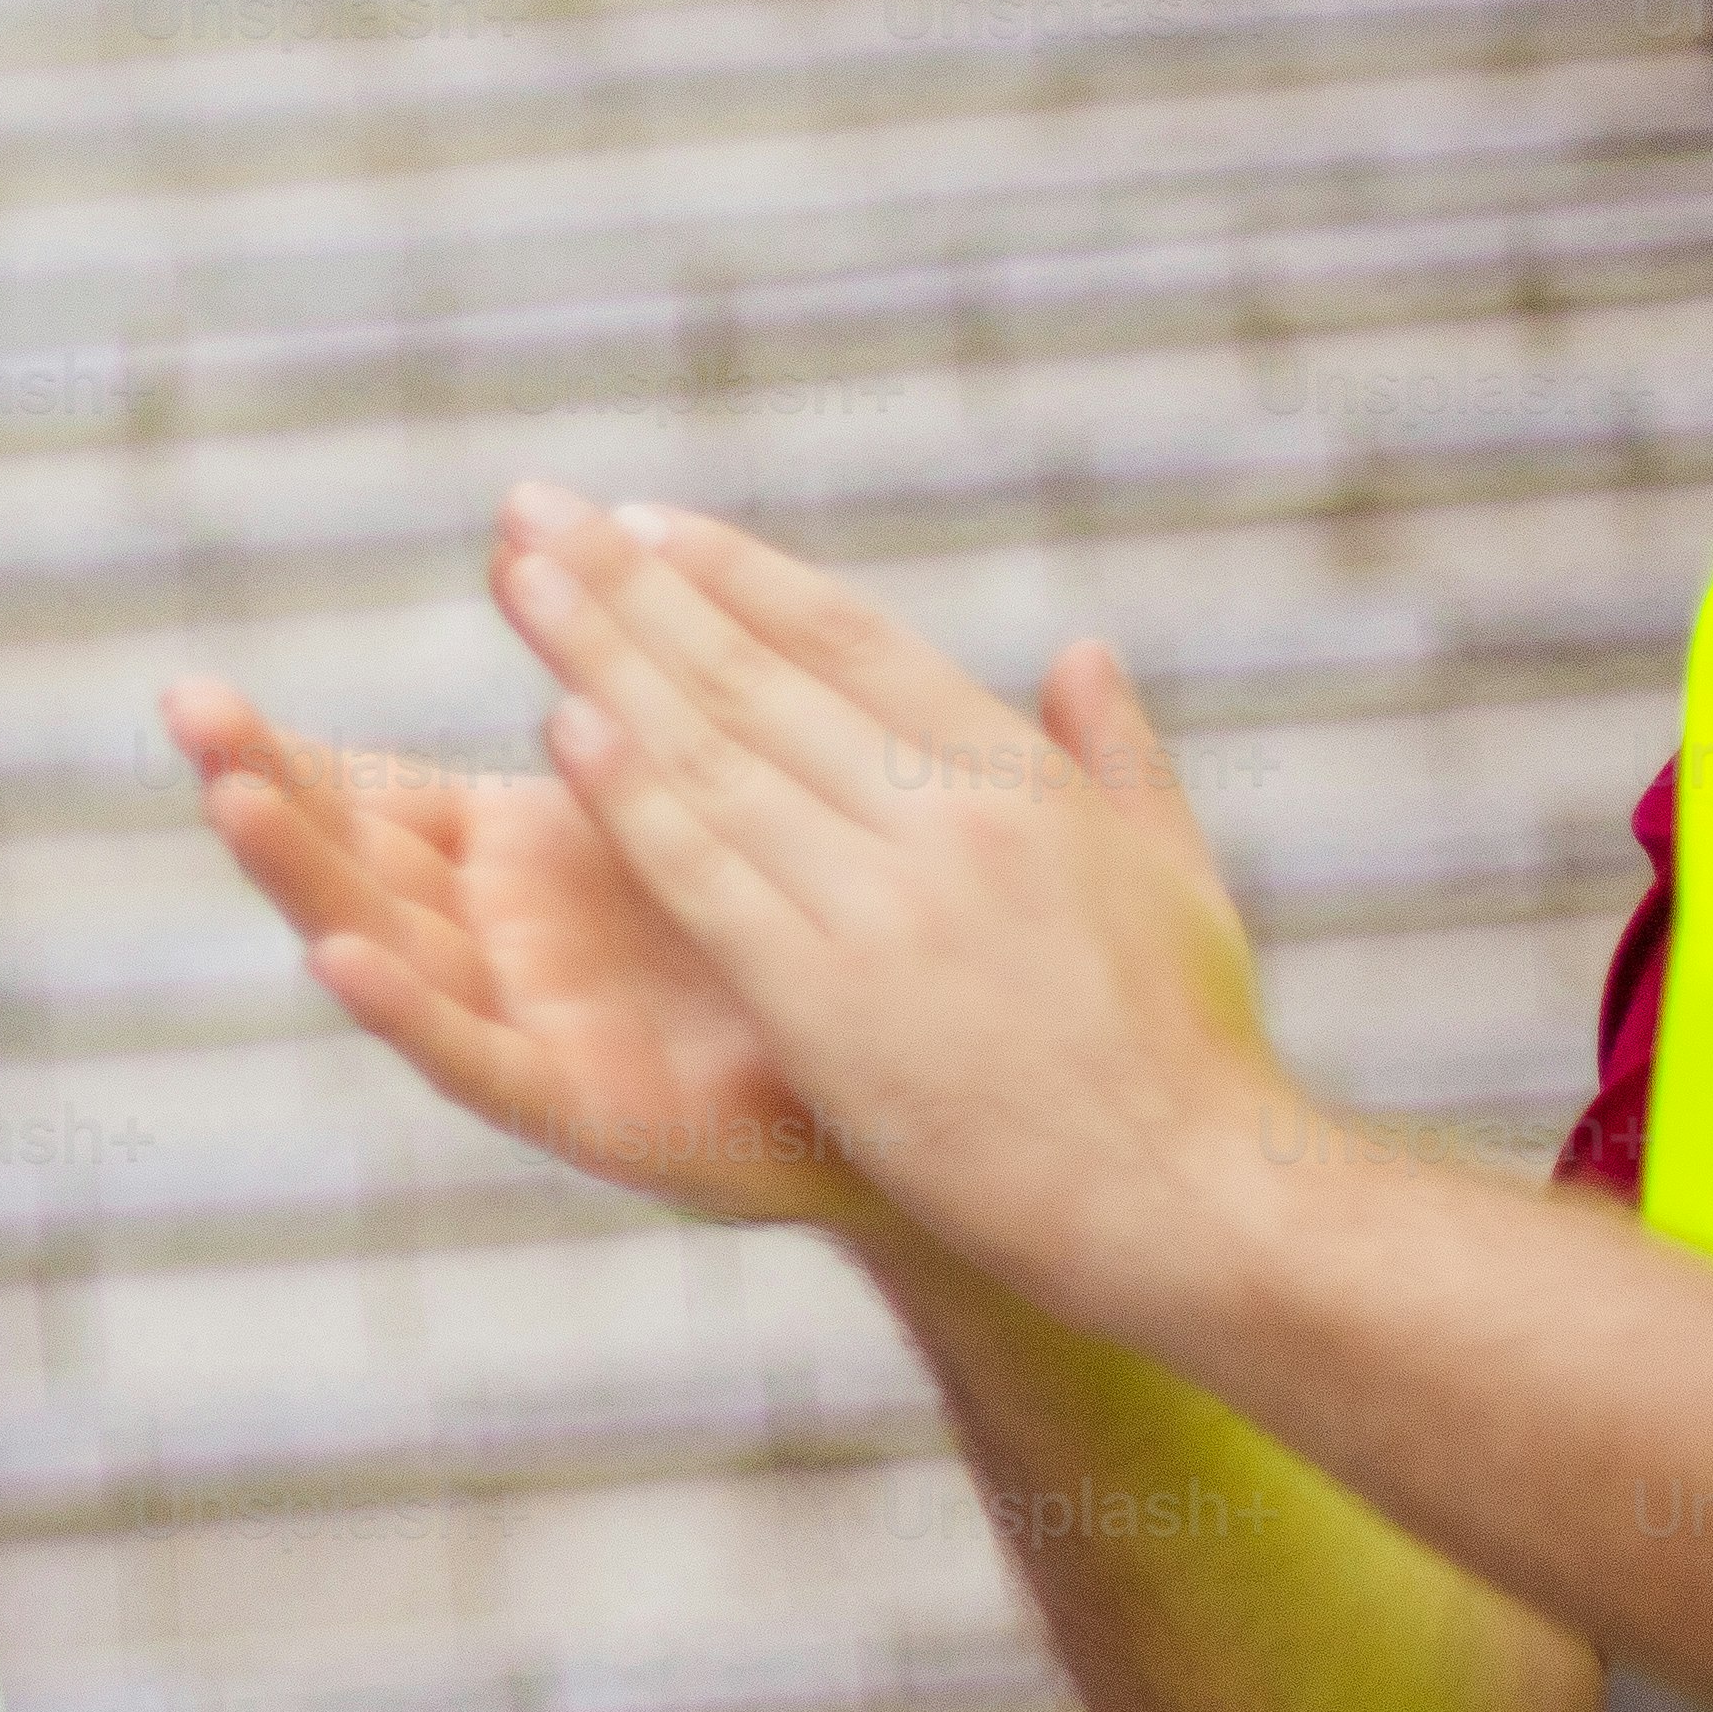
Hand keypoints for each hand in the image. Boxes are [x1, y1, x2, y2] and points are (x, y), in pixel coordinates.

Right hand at [161, 668, 879, 1233]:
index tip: (192, 691)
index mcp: (515, 858)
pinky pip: (476, 1057)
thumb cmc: (818, 934)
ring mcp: (530, 1024)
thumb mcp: (718, 782)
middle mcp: (498, 939)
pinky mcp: (582, 1107)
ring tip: (229, 802)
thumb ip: (654, 681)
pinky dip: (406, 1011)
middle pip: (352, 857)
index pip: (371, 792)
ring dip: (306, 875)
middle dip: (262, 785)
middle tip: (183, 712)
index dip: (285, 750)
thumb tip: (615, 518)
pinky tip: (340, 955)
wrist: (920, 1093)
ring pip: (387, 943)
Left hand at [486, 485, 1312, 1333]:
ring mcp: (887, 903)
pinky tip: (560, 729)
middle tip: (533, 510)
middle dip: (632, 584)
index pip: (850, 638)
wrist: (1191, 1201)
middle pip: (757, 673)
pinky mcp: (831, 999)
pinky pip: (707, 875)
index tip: (644, 521)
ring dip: (602, 658)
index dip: (736, 575)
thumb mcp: (1179, 880)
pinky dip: (630, 797)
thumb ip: (1121, 759)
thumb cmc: (1191, 1055)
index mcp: (1021, 776)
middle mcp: (949, 816)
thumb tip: (1083, 652)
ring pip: (714, 754)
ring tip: (520, 579)